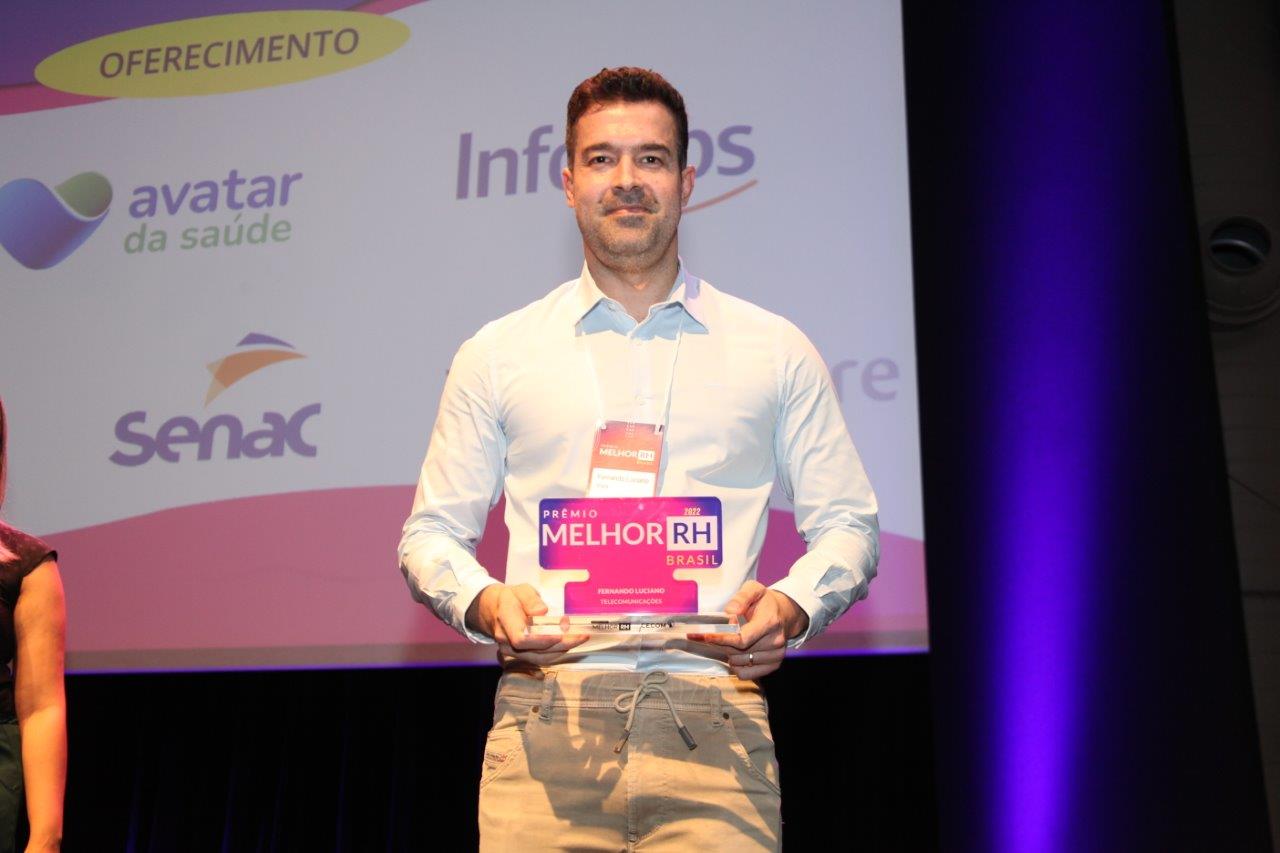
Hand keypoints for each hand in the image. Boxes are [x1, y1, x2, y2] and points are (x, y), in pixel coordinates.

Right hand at [467, 583, 588, 665]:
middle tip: (581, 636)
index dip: (543, 640)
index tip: (562, 634)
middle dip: (561, 645)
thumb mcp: (520, 590)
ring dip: (561, 651)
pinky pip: (537, 660)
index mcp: (505, 620)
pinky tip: (567, 646)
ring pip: (538, 658)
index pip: (522, 638)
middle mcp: (505, 640)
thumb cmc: (510, 598)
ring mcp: (510, 651)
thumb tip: (542, 611)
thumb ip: (530, 599)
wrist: (493, 610)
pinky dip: (554, 654)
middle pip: (534, 651)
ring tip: (578, 639)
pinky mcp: (517, 657)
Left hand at [688, 581, 808, 679]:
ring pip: (740, 663)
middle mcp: (775, 641)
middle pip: (738, 652)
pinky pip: (746, 674)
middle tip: (712, 636)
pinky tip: (737, 654)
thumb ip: (741, 598)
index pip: (742, 639)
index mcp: (769, 622)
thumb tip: (730, 612)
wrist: (784, 613)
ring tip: (731, 641)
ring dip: (729, 654)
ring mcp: (776, 655)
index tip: (705, 636)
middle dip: (721, 644)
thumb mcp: (753, 589)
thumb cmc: (764, 602)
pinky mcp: (774, 665)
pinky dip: (737, 667)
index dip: (722, 639)